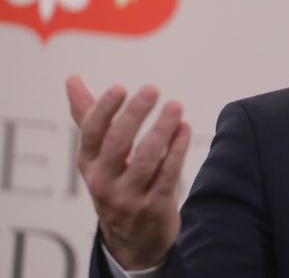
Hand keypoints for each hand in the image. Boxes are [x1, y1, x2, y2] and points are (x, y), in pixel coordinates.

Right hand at [66, 76, 190, 269]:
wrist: (132, 238)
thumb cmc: (115, 183)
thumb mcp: (97, 155)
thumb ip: (88, 116)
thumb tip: (72, 79)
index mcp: (88, 163)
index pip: (91, 132)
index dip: (104, 109)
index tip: (121, 87)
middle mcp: (103, 181)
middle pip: (117, 143)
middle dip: (135, 114)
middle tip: (152, 89)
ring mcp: (128, 196)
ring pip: (146, 159)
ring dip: (162, 130)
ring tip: (176, 106)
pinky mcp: (153, 207)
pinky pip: (167, 176)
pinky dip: (177, 151)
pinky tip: (185, 129)